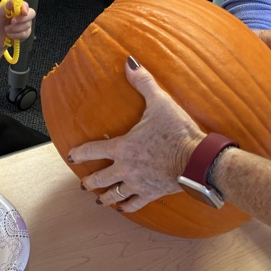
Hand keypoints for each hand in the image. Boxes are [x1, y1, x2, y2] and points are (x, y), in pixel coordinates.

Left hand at [0, 0, 35, 49]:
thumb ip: (6, 6)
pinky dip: (17, 35)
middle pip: (32, 13)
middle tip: (12, 22)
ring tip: (6, 29)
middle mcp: (23, 14)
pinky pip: (25, 34)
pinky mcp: (25, 33)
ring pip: (27, 25)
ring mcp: (25, 24)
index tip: (23, 12)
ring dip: (15, 28)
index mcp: (16, 7)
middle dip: (22, 19)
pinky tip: (10, 35)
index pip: (25, 5)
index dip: (25, 8)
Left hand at [68, 58, 204, 210]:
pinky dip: (126, 207)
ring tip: (98, 199)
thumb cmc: (178, 131)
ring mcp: (137, 184)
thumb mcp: (160, 102)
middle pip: (98, 179)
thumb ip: (143, 82)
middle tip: (84, 182)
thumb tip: (129, 62)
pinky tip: (122, 208)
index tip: (72, 155)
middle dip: (88, 181)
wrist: (198, 160)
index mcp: (122, 148)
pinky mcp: (151, 193)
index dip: (79, 153)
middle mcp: (125, 169)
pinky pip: (134, 204)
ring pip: (113, 195)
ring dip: (104, 197)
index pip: (92, 151)